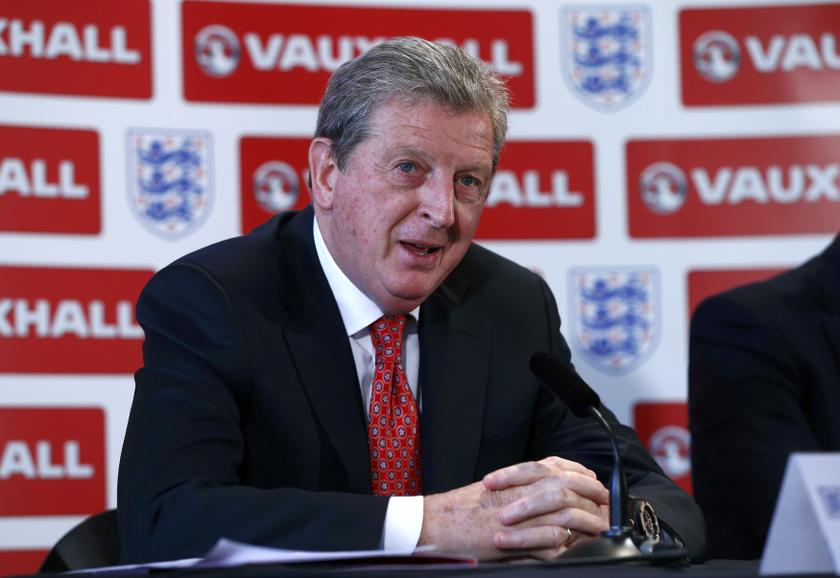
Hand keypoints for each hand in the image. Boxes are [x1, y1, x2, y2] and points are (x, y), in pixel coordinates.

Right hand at [418, 456, 608, 560]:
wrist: (440, 523)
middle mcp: (523, 490)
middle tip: (607, 504)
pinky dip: (567, 546)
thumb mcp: (496, 488)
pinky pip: (551, 542)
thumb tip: (546, 485)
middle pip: (569, 486)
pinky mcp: (517, 538)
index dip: (581, 474)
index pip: (559, 467)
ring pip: (566, 514)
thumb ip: (521, 485)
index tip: (594, 481)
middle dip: (592, 494)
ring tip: (600, 529)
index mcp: (519, 477)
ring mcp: (521, 514)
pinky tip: (576, 549)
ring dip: (587, 521)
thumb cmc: (463, 508)